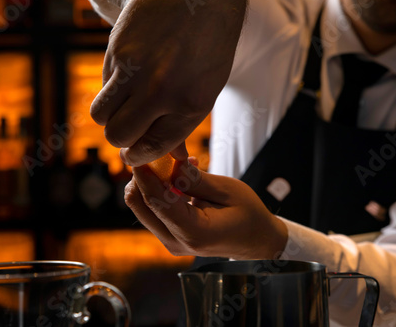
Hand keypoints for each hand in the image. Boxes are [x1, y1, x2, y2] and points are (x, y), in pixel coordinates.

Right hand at [90, 0, 246, 165]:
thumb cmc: (210, 45)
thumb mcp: (208, 89)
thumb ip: (185, 123)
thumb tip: (172, 156)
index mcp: (190, 105)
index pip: (151, 147)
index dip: (139, 156)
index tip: (134, 154)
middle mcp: (160, 91)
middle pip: (118, 136)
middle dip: (122, 139)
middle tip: (130, 128)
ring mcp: (135, 69)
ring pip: (101, 115)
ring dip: (110, 116)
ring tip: (125, 104)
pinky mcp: (116, 50)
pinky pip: (103, 84)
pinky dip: (112, 88)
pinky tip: (131, 73)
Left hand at [124, 158, 288, 259]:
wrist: (258, 240)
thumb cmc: (249, 214)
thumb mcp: (227, 190)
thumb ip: (194, 179)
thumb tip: (168, 162)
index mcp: (193, 232)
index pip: (155, 200)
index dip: (143, 173)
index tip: (137, 151)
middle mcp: (176, 242)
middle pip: (138, 204)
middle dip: (143, 176)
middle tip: (161, 156)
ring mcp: (171, 243)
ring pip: (141, 207)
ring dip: (152, 183)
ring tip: (180, 167)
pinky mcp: (169, 238)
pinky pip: (153, 211)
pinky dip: (159, 192)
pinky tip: (180, 180)